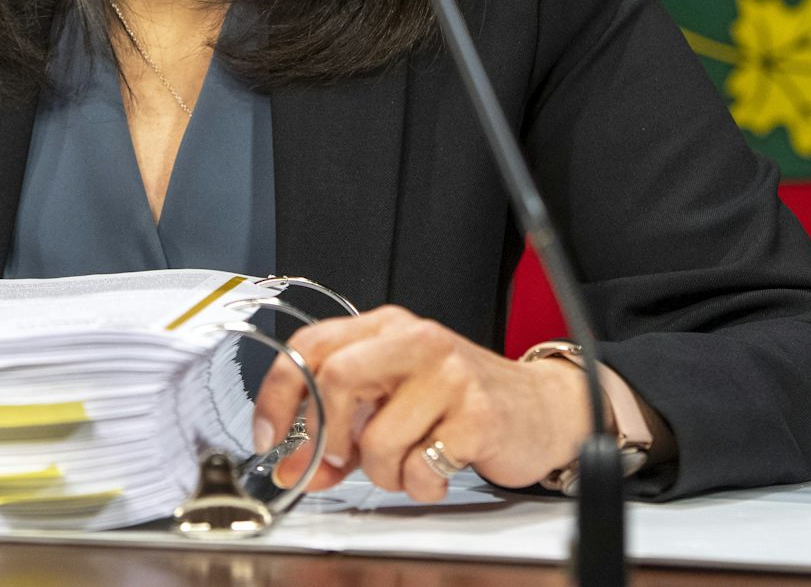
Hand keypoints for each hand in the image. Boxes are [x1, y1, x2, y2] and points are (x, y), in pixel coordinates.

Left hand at [252, 305, 585, 501]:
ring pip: (379, 437)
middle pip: (336, 378)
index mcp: (385, 328)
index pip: (310, 345)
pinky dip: (420, 484)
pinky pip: (421, 466)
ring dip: (383, 472)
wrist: (541, 410)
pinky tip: (438, 469)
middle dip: (326, 434)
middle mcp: (416, 340)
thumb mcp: (391, 401)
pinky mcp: (478, 414)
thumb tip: (296, 463)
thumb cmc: (458, 403)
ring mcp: (450, 373)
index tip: (269, 438)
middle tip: (339, 461)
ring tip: (408, 465)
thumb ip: (341, 425)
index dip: (279, 395)